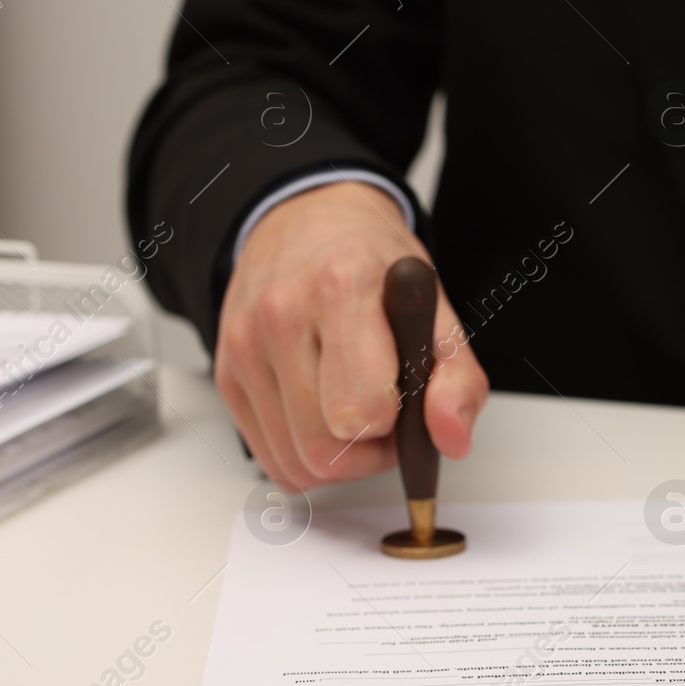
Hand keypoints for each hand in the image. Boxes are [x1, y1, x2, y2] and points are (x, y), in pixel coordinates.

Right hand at [214, 181, 487, 490]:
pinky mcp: (226, 375)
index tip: (405, 402)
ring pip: (294, 462)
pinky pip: (269, 457)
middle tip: (387, 414)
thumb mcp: (436, 307)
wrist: (307, 222)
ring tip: (355, 409)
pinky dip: (303, 452)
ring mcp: (244, 346)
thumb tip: (452, 438)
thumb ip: (458, 377)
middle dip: (367, 450)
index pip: (359, 409)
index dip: (394, 423)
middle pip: (322, 448)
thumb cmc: (372, 264)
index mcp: (342, 288)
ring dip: (336, 456)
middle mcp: (280, 315)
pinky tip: (322, 412)